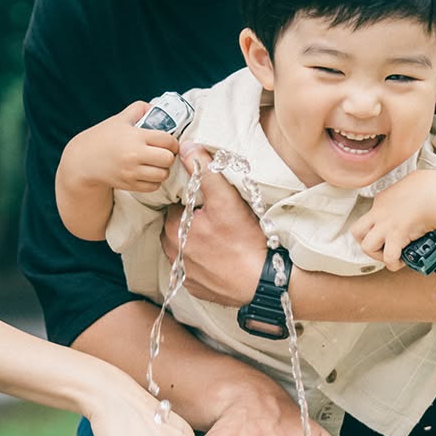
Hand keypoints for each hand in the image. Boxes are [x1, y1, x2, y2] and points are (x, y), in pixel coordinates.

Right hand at [61, 101, 178, 193]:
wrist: (84, 160)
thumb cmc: (103, 137)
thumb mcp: (120, 119)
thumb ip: (139, 109)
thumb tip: (156, 108)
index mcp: (135, 136)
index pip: (167, 140)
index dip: (173, 141)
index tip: (170, 142)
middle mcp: (134, 155)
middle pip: (168, 159)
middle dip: (170, 156)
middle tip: (164, 153)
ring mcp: (131, 172)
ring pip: (163, 174)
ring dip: (164, 169)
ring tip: (157, 164)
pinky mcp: (129, 185)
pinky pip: (153, 186)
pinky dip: (155, 180)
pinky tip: (149, 173)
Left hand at [160, 145, 266, 305]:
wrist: (263, 281)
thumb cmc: (243, 240)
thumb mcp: (226, 199)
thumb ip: (205, 171)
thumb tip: (187, 146)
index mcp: (174, 228)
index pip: (176, 207)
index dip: (192, 202)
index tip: (209, 203)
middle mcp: (173, 253)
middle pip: (179, 227)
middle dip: (193, 221)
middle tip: (217, 219)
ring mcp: (184, 274)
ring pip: (185, 248)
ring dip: (196, 242)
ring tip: (220, 238)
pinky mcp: (196, 288)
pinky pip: (193, 269)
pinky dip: (203, 263)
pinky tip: (221, 257)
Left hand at [351, 169, 435, 269]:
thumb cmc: (432, 186)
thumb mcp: (412, 182)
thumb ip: (408, 190)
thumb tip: (417, 192)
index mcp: (382, 200)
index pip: (370, 217)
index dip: (378, 228)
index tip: (390, 232)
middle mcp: (379, 213)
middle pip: (357, 231)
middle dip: (366, 242)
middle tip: (381, 246)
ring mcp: (386, 225)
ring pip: (367, 246)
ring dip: (378, 255)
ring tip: (392, 255)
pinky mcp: (396, 236)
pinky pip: (388, 257)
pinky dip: (395, 263)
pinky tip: (404, 260)